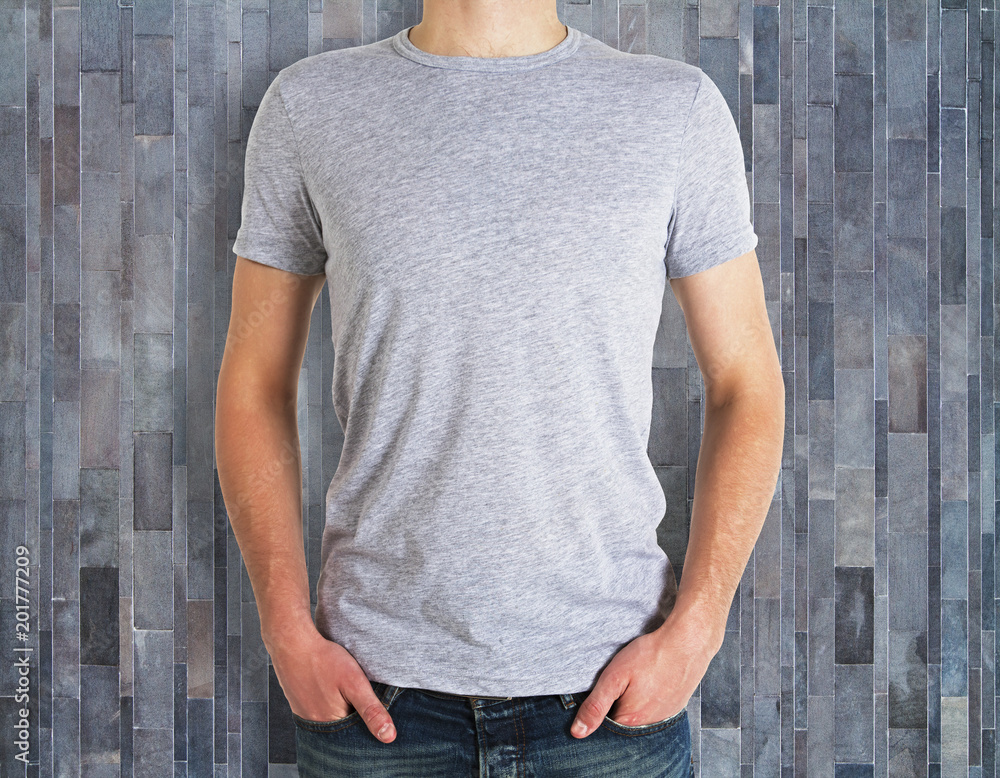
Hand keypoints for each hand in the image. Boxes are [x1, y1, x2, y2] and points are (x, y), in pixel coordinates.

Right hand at [267, 625, 396, 742]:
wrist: (292, 643)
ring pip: (332, 719)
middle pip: (344, 729)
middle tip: (358, 694)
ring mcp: (305, 715)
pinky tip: (332, 689)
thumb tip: (389, 737)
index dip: (369, 723)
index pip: (358, 736)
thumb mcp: (355, 683)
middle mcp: (316, 726)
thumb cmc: (324, 660)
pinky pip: (319, 711)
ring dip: (342, 709)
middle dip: (355, 715)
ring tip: (345, 691)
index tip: (374, 708)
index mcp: (332, 726)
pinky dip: (329, 703)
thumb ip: (372, 711)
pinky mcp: (299, 704)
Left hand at [570, 613, 719, 737]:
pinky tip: (649, 683)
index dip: (598, 710)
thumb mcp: (615, 676)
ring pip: (639, 717)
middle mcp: (649, 726)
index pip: (604, 728)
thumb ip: (595, 705)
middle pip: (622, 724)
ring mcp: (665, 718)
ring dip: (633, 703)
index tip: (604, 691)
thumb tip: (578, 732)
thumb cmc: (651, 656)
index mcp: (631, 721)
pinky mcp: (675, 708)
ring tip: (637, 681)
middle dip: (617, 706)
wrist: (687, 643)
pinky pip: (655, 711)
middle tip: (623, 682)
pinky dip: (649, 700)